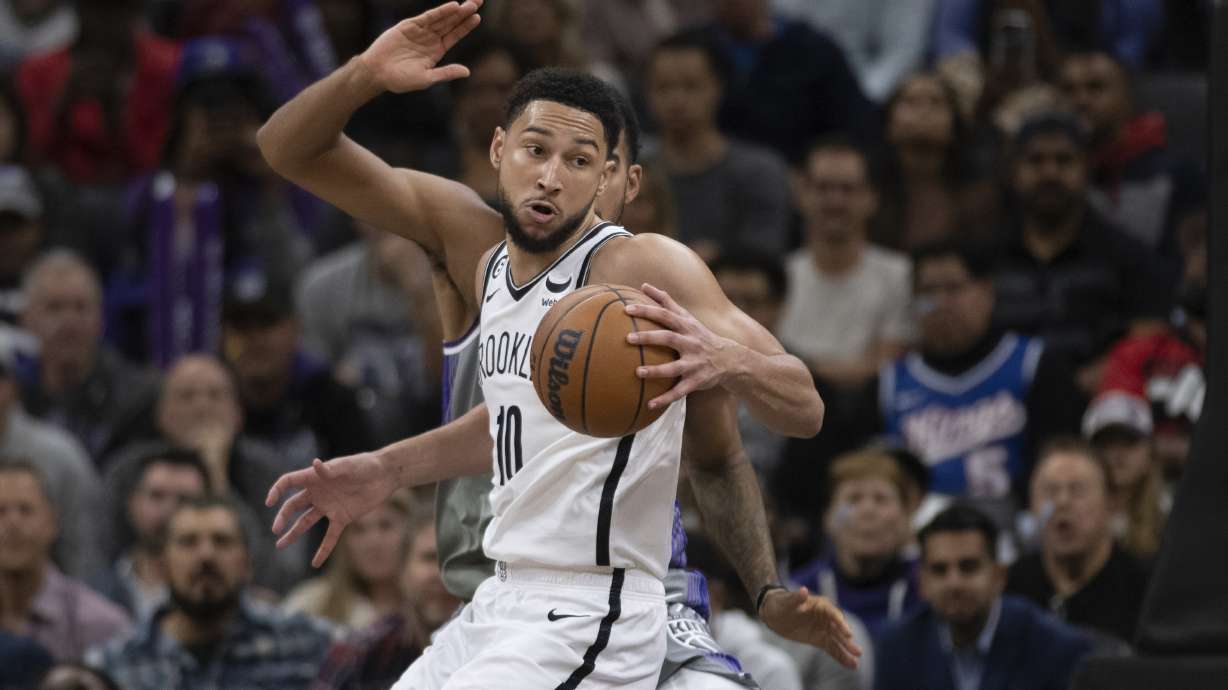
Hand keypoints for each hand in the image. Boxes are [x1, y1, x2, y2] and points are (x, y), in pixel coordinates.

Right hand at [265, 453, 397, 566]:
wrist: (384, 476)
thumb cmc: (365, 465)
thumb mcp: (347, 465)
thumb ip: (331, 469)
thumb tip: (315, 463)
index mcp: (315, 478)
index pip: (289, 482)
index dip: (277, 491)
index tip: (269, 503)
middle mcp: (318, 493)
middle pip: (293, 505)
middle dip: (283, 517)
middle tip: (275, 530)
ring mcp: (329, 507)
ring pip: (306, 522)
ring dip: (293, 533)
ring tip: (279, 546)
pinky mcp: (343, 518)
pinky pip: (330, 537)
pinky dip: (323, 550)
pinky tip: (315, 564)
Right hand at [359, 0, 483, 93]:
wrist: (377, 73)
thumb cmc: (401, 80)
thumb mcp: (427, 78)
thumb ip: (446, 73)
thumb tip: (467, 72)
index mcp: (436, 51)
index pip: (454, 35)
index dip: (465, 26)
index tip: (477, 17)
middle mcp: (430, 39)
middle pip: (451, 23)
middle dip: (465, 13)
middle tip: (479, 1)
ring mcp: (420, 31)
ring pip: (442, 18)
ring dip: (456, 11)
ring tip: (471, 3)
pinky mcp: (409, 26)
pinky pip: (428, 17)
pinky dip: (441, 12)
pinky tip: (453, 6)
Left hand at [625, 283, 739, 408]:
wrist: (730, 360)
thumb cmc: (700, 336)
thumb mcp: (688, 318)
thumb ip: (666, 302)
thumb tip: (644, 285)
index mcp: (686, 327)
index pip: (665, 315)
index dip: (647, 310)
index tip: (627, 308)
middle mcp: (691, 343)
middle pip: (668, 338)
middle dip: (649, 337)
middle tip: (628, 338)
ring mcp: (694, 363)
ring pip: (674, 367)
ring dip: (656, 371)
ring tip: (638, 373)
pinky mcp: (697, 381)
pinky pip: (680, 391)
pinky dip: (666, 398)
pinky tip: (650, 405)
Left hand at [760, 587, 862, 668]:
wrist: (775, 613)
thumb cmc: (782, 603)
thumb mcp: (787, 601)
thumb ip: (796, 598)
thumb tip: (804, 590)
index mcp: (821, 605)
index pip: (833, 614)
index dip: (841, 624)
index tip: (848, 634)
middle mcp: (826, 617)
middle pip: (839, 629)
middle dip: (847, 640)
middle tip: (857, 651)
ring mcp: (824, 629)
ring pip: (838, 640)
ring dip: (847, 650)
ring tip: (857, 660)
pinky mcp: (820, 639)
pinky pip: (832, 648)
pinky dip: (841, 656)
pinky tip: (851, 665)